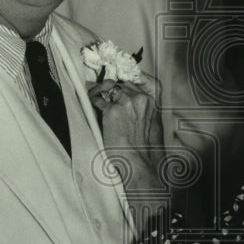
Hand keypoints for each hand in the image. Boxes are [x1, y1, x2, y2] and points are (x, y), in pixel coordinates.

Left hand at [87, 76, 164, 197]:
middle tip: (101, 90)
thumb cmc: (146, 150)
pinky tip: (90, 104)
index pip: (138, 79)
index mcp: (152, 101)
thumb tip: (128, 104)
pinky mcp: (111, 111)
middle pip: (120, 83)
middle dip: (111, 88)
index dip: (126, 79)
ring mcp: (126, 103)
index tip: (119, 80)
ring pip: (108, 87)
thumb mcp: (152, 126)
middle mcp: (140, 98)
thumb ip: (143, 111)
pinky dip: (92, 100)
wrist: (140, 165)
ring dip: (99, 91)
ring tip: (93, 94)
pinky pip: (97, 99)